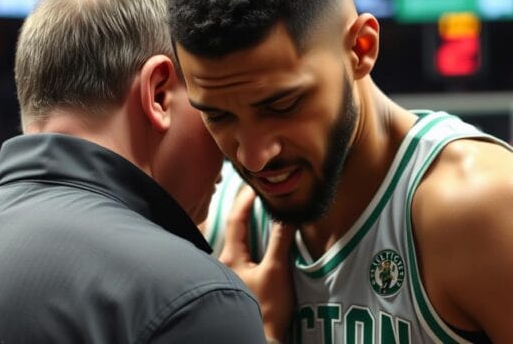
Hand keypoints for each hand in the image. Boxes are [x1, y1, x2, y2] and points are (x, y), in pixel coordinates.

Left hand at [218, 186, 295, 341]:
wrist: (259, 338)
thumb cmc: (264, 309)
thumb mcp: (276, 272)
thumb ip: (280, 242)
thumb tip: (287, 215)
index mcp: (230, 256)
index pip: (237, 219)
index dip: (247, 199)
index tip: (259, 184)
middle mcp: (226, 262)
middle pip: (235, 227)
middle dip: (247, 207)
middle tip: (260, 191)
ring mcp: (231, 273)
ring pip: (240, 239)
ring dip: (251, 223)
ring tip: (264, 208)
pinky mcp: (240, 282)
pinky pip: (245, 252)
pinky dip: (255, 238)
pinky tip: (265, 238)